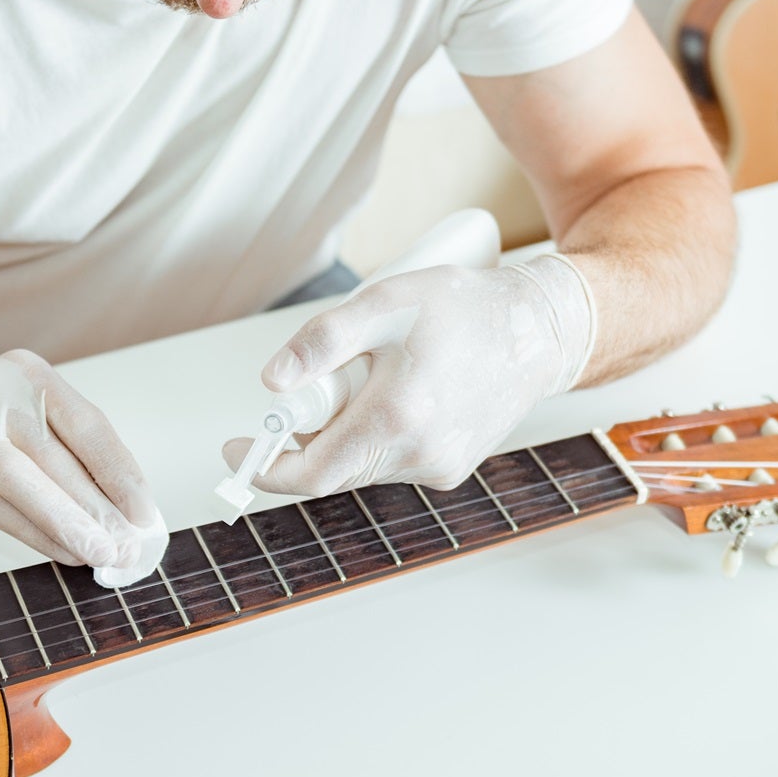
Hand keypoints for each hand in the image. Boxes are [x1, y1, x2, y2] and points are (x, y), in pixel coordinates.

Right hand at [0, 350, 159, 567]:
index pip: (88, 427)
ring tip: (103, 554)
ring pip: (25, 483)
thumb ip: (70, 449)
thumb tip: (124, 511)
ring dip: (69, 524)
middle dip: (100, 509)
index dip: (120, 474)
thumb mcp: (28, 411)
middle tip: (129, 545)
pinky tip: (64, 552)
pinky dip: (35, 534)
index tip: (144, 513)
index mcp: (29, 374)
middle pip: (59, 460)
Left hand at [222, 255, 595, 495]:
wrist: (539, 330)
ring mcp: (438, 468)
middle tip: (315, 388)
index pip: (312, 473)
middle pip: (332, 471)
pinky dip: (375, 436)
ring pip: (360, 467)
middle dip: (308, 437)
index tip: (238, 449)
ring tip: (374, 376)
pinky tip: (400, 393)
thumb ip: (322, 341)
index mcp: (398, 417)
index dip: (265, 467)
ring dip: (344, 433)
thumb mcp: (385, 302)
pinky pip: (390, 463)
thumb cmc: (464, 308)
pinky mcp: (450, 469)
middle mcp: (420, 455)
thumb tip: (271, 381)